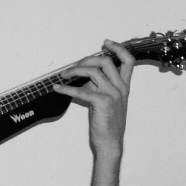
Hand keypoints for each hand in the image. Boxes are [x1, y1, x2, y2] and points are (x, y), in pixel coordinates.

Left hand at [53, 40, 133, 159]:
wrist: (110, 143)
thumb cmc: (107, 124)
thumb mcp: (106, 102)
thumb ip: (99, 88)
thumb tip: (84, 78)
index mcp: (124, 87)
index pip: (128, 61)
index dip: (118, 48)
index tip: (106, 43)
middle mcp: (120, 88)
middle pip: (106, 61)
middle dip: (87, 59)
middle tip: (74, 65)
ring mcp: (113, 94)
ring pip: (93, 72)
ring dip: (75, 70)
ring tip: (63, 75)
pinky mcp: (102, 102)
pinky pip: (82, 90)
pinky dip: (67, 88)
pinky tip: (58, 88)